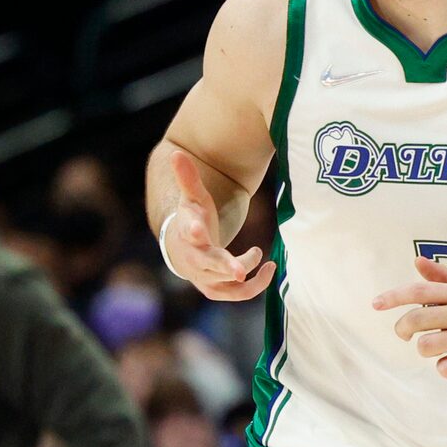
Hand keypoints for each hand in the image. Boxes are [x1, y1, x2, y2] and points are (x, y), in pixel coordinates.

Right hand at [155, 148, 271, 300]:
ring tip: (266, 260)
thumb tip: (177, 152)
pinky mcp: (215, 289)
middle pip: (208, 264)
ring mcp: (204, 277)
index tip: (196, 230)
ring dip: (246, 273)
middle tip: (240, 270)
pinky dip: (254, 286)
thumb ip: (188, 178)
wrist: (181, 252)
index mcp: (187, 233)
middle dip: (225, 266)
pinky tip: (270, 269)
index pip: (187, 232)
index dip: (191, 230)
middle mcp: (194, 259)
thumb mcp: (192, 198)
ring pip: (224, 282)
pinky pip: (235, 294)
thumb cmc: (193, 220)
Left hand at [374, 256, 446, 378]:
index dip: (394, 297)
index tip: (375, 304)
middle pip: (415, 321)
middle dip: (403, 331)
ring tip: (441, 349)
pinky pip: (445, 368)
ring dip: (427, 351)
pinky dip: (445, 368)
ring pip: (426, 346)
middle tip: (406, 336)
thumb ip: (442, 278)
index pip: (419, 292)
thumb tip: (417, 260)